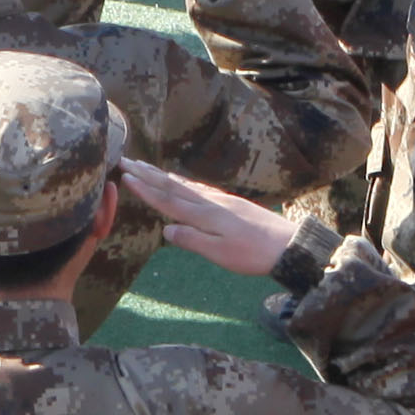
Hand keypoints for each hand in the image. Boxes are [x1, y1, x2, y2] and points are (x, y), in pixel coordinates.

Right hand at [119, 157, 302, 276]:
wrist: (289, 245)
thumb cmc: (253, 254)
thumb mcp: (220, 254)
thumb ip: (192, 240)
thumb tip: (165, 230)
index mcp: (204, 215)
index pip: (168, 199)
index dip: (145, 189)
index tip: (126, 176)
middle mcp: (210, 202)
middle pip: (173, 186)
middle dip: (148, 174)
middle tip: (126, 160)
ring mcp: (221, 200)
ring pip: (185, 184)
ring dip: (163, 175)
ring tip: (146, 166)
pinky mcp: (231, 202)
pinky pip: (199, 188)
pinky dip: (184, 182)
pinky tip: (182, 181)